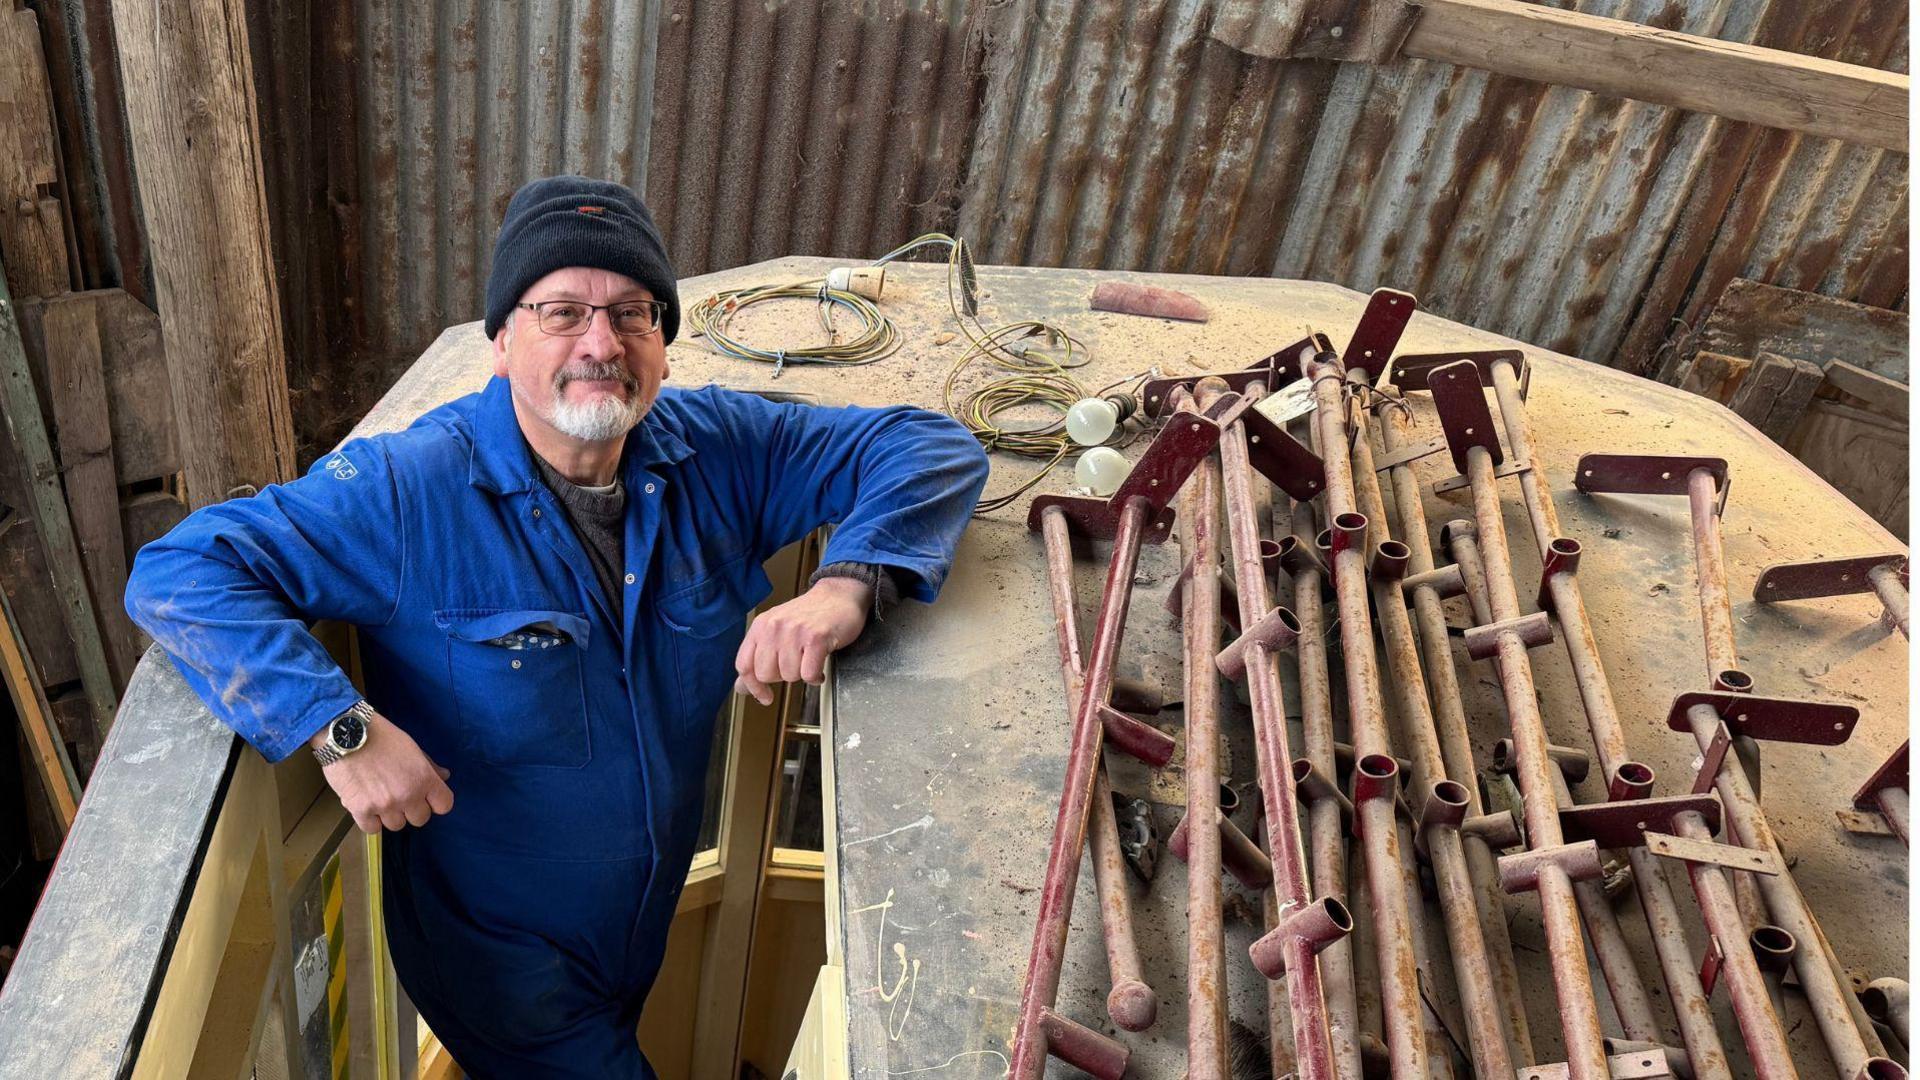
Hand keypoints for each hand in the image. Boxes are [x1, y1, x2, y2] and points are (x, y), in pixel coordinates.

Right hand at [312, 710, 454, 832]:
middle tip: (400, 796)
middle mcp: (407, 795)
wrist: (346, 734)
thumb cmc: (381, 736)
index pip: (444, 805)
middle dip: (412, 809)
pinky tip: (367, 806)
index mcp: (424, 778)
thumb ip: (429, 766)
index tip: (427, 798)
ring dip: (390, 815)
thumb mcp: (412, 747)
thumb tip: (444, 776)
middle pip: (420, 819)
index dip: (436, 802)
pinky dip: (370, 821)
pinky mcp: (361, 810)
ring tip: (380, 798)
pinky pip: (372, 829)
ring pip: (397, 825)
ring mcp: (384, 805)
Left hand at [733, 576, 871, 704]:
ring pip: (789, 676)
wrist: (839, 596)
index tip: (764, 696)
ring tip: (809, 660)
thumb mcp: (777, 631)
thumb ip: (758, 657)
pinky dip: (816, 676)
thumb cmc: (810, 616)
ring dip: (802, 674)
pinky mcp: (816, 638)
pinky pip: (808, 674)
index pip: (744, 665)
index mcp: (761, 626)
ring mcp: (794, 632)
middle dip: (782, 676)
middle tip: (795, 664)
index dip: (753, 686)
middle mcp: (774, 627)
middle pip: (766, 674)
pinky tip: (819, 666)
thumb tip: (742, 687)